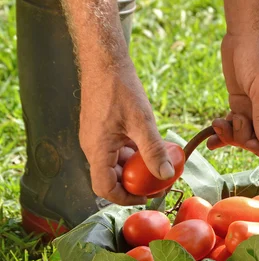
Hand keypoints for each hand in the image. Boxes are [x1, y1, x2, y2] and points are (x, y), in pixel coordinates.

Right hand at [79, 56, 174, 204]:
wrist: (105, 62)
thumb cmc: (120, 88)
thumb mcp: (142, 122)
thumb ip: (153, 150)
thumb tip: (166, 174)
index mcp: (97, 150)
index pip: (104, 188)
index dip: (125, 198)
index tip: (146, 196)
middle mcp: (92, 147)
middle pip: (109, 178)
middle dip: (133, 184)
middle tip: (156, 183)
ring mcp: (95, 138)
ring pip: (113, 164)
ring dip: (133, 167)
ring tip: (156, 164)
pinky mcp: (100, 130)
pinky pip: (114, 150)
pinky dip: (130, 153)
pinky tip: (147, 146)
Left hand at [208, 31, 258, 158]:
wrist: (247, 32)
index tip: (251, 142)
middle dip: (245, 140)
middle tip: (233, 125)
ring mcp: (256, 111)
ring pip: (245, 137)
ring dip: (231, 135)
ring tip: (218, 123)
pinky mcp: (240, 106)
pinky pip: (233, 127)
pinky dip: (222, 133)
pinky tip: (211, 139)